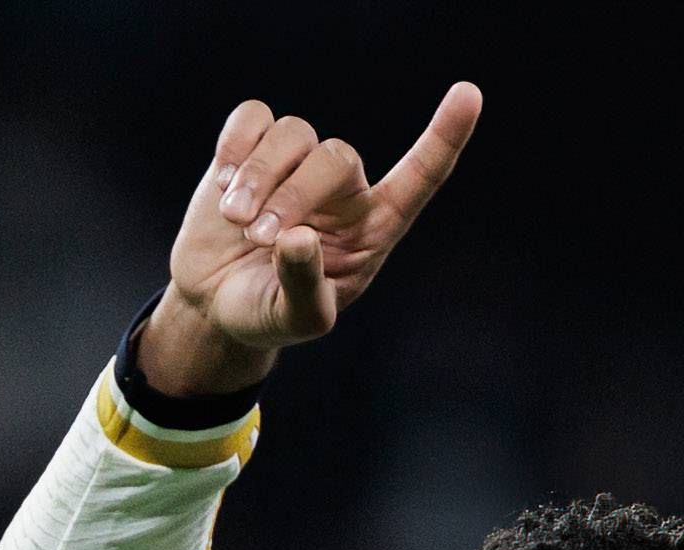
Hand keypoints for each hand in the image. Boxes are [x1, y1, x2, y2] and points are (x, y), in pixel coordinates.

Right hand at [135, 83, 484, 402]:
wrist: (213, 302)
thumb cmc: (268, 314)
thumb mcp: (295, 320)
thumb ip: (304, 286)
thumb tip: (298, 238)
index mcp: (372, 228)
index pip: (420, 178)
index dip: (444, 137)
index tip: (469, 95)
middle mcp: (342, 189)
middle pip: (335, 157)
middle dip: (294, 194)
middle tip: (259, 238)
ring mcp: (297, 163)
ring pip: (292, 133)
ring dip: (257, 176)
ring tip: (235, 220)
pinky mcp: (252, 148)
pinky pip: (253, 117)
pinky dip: (235, 146)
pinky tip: (222, 184)